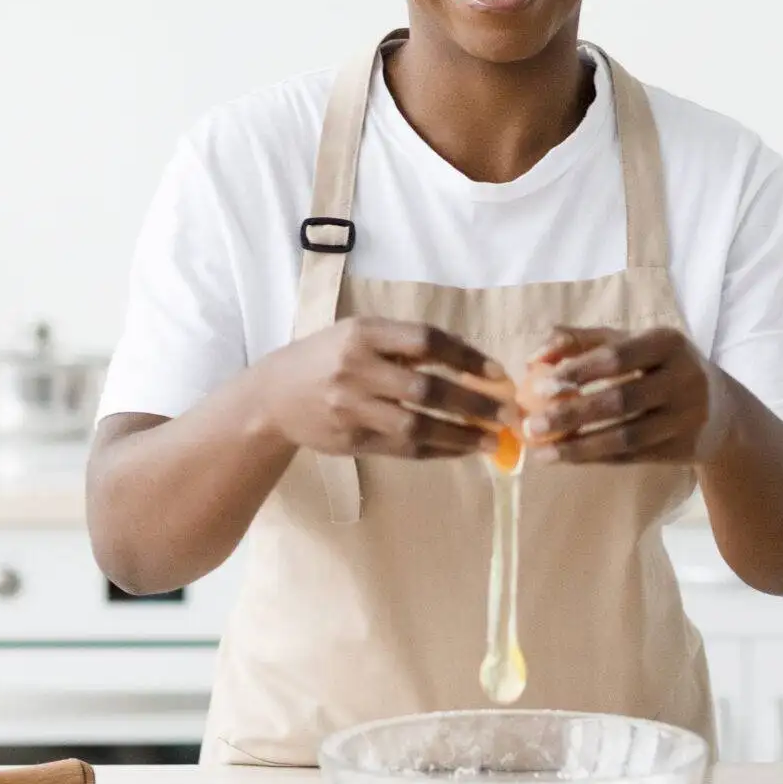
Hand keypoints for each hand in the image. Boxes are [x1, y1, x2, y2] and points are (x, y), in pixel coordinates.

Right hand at [252, 317, 510, 459]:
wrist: (274, 397)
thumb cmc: (328, 357)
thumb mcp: (360, 335)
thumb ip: (407, 344)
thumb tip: (473, 361)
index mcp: (364, 333)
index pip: (426, 340)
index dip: (466, 357)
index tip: (497, 372)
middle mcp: (357, 369)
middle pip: (427, 388)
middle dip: (474, 403)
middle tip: (508, 413)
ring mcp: (352, 408)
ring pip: (417, 426)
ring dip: (461, 435)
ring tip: (494, 440)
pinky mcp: (352, 440)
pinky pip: (403, 448)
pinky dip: (438, 450)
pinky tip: (463, 449)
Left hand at [521, 326, 729, 463]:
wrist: (720, 409)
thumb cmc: (659, 367)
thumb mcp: (630, 343)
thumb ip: (581, 341)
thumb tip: (534, 358)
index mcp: (668, 342)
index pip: (617, 357)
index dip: (577, 371)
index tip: (539, 386)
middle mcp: (684, 378)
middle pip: (620, 400)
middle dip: (571, 414)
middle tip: (532, 425)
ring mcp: (687, 417)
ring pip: (626, 437)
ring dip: (579, 447)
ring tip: (543, 452)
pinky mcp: (685, 449)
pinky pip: (633, 457)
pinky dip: (597, 459)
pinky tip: (568, 458)